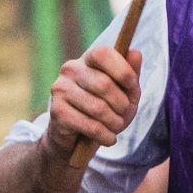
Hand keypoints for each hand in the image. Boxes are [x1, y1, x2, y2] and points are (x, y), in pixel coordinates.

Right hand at [47, 44, 141, 158]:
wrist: (77, 139)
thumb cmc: (106, 110)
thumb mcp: (124, 93)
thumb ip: (131, 74)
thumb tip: (136, 53)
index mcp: (87, 60)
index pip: (102, 53)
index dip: (122, 69)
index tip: (132, 85)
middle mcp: (70, 70)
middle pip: (104, 84)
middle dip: (122, 104)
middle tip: (124, 114)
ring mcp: (60, 90)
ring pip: (98, 108)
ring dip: (114, 122)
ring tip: (116, 126)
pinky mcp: (57, 112)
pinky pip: (90, 126)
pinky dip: (105, 135)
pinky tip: (109, 138)